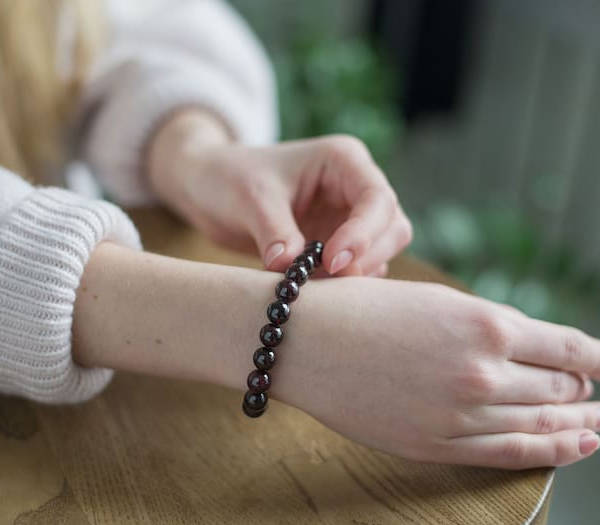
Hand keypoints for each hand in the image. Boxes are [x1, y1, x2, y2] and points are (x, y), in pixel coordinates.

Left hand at [148, 111, 411, 275]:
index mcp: (343, 161)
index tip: (333, 262)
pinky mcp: (335, 246)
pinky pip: (355, 270)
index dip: (364, 233)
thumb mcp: (250, 198)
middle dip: (368, 256)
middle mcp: (354, 188)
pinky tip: (312, 289)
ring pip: (380, 252)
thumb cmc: (229, 176)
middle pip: (391, 227)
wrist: (208, 187)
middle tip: (329, 280)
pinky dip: (342, 285)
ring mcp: (348, 219)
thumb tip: (290, 267)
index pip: (376, 198)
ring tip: (313, 284)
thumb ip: (274, 230)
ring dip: (356, 274)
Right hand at [271, 278, 599, 468]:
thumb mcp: (435, 300)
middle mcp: (483, 372)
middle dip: (584, 390)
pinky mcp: (437, 444)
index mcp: (485, 324)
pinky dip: (551, 452)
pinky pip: (510, 454)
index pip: (567, 347)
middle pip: (560, 387)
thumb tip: (532, 347)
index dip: (598, 357)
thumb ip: (487, 325)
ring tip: (596, 424)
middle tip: (597, 393)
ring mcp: (461, 414)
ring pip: (543, 424)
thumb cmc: (362, 308)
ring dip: (578, 424)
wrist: (302, 340)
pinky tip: (573, 447)